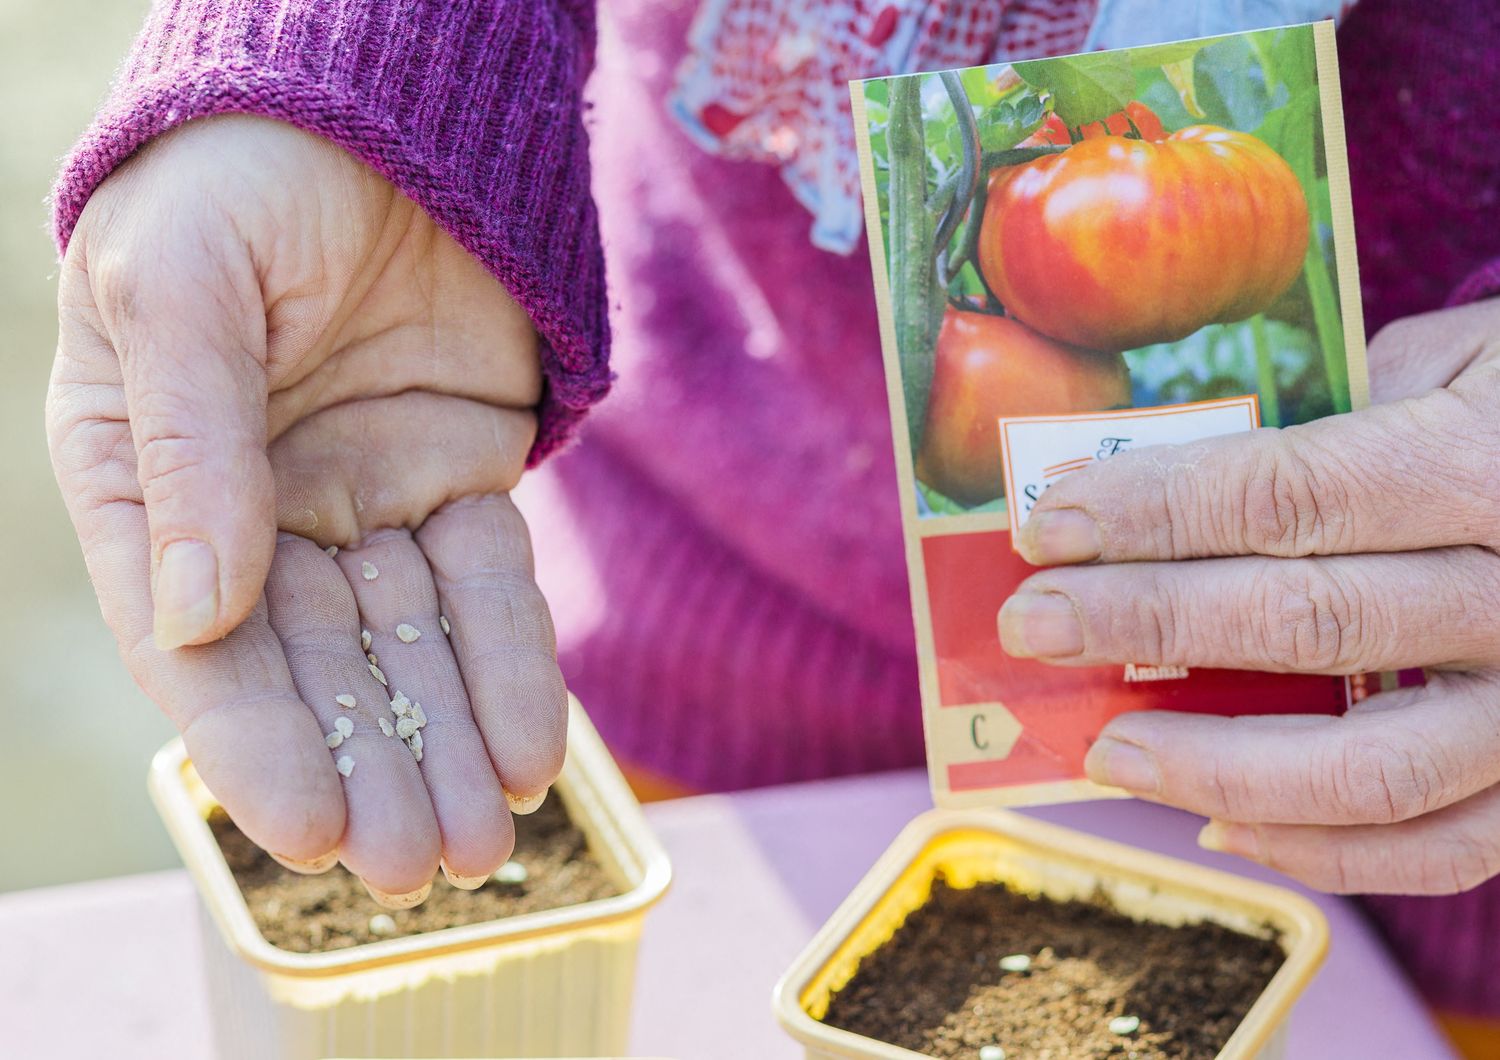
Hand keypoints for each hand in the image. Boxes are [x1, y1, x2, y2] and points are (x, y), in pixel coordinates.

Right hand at [48, 116, 565, 904]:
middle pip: (316, 666)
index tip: (305, 831)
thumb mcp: (182, 290)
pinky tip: (534, 750)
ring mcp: (363, 497)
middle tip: (418, 867)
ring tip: (481, 843)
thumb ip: (187, 443)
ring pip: (410, 645)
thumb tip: (198, 609)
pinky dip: (513, 664)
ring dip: (444, 742)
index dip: (253, 739)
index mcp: (146, 479)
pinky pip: (489, 583)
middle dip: (369, 766)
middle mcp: (255, 509)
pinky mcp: (458, 472)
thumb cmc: (236, 177)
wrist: (370, 107)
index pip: (198, 640)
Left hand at [997, 296, 1499, 894]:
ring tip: (1104, 751)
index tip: (1045, 525)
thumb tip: (1172, 464)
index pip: (1290, 493)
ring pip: (1369, 767)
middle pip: (1306, 621)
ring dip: (1214, 766)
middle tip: (1034, 628)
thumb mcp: (1461, 362)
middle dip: (1147, 626)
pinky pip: (1436, 848)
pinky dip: (1321, 854)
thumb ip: (1337, 409)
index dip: (1154, 512)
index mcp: (1488, 465)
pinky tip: (1217, 828)